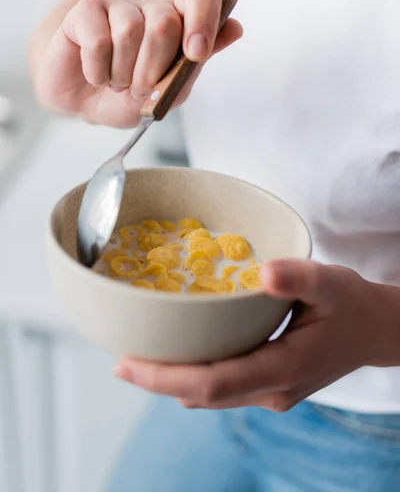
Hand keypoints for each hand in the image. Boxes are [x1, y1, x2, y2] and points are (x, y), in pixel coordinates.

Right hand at [35, 0, 241, 126]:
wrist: (88, 106)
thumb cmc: (132, 96)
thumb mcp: (172, 89)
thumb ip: (199, 61)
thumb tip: (235, 27)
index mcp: (179, 20)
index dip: (203, 15)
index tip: (196, 53)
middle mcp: (150, 7)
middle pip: (165, 21)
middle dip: (152, 69)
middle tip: (140, 88)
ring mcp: (117, 6)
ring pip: (129, 31)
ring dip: (122, 74)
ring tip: (117, 82)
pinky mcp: (85, 11)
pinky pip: (98, 41)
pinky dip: (98, 71)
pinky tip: (96, 75)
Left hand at [113, 260, 398, 411]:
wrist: (375, 330)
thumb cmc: (352, 304)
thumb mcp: (331, 283)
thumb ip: (299, 278)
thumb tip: (263, 272)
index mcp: (283, 368)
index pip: (212, 382)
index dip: (165, 376)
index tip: (126, 364)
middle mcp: (272, 390)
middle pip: (202, 395)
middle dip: (158, 381)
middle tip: (120, 361)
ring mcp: (270, 393)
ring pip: (210, 397)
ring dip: (172, 382)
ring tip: (140, 359)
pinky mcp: (269, 386)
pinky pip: (222, 389)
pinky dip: (193, 377)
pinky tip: (179, 358)